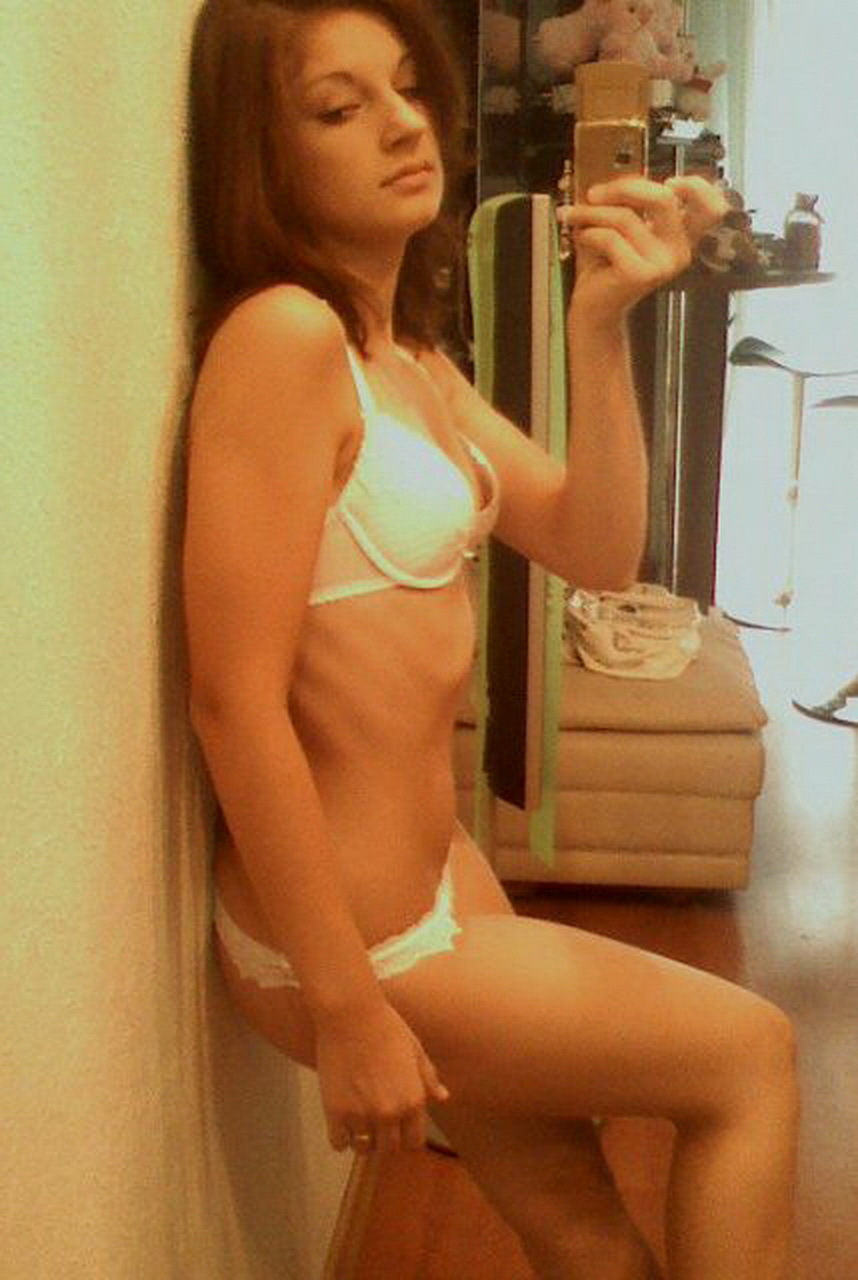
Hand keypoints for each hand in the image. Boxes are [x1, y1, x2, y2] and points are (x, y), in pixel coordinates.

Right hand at [314, 998, 449, 1153]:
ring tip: (358, 1123)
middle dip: (384, 1140)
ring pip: (363, 1148)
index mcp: (413, 1100)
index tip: (398, 1128)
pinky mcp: (336, 1112)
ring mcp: (362, 1115)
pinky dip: (341, 1137)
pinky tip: (341, 1121)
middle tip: (376, 1125)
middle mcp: (390, 1113)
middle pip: (389, 1149)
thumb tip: (443, 1097)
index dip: (406, 1137)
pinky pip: (339, 1142)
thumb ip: (429, 1078)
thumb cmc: (387, 1027)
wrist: (350, 1014)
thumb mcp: (415, 1050)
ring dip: (362, 1139)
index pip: (414, 1141)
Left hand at [558, 175, 728, 323]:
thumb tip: (622, 178)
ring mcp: (662, 264)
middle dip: (622, 188)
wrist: (594, 309)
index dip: (697, 187)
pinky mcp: (641, 274)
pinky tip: (582, 239)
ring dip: (592, 213)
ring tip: (575, 217)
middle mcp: (678, 251)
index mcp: (680, 237)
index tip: (670, 180)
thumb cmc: (606, 267)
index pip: (711, 208)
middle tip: (594, 194)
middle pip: (662, 197)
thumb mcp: (624, 229)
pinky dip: (589, 234)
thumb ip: (633, 204)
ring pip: (625, 217)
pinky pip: (610, 238)